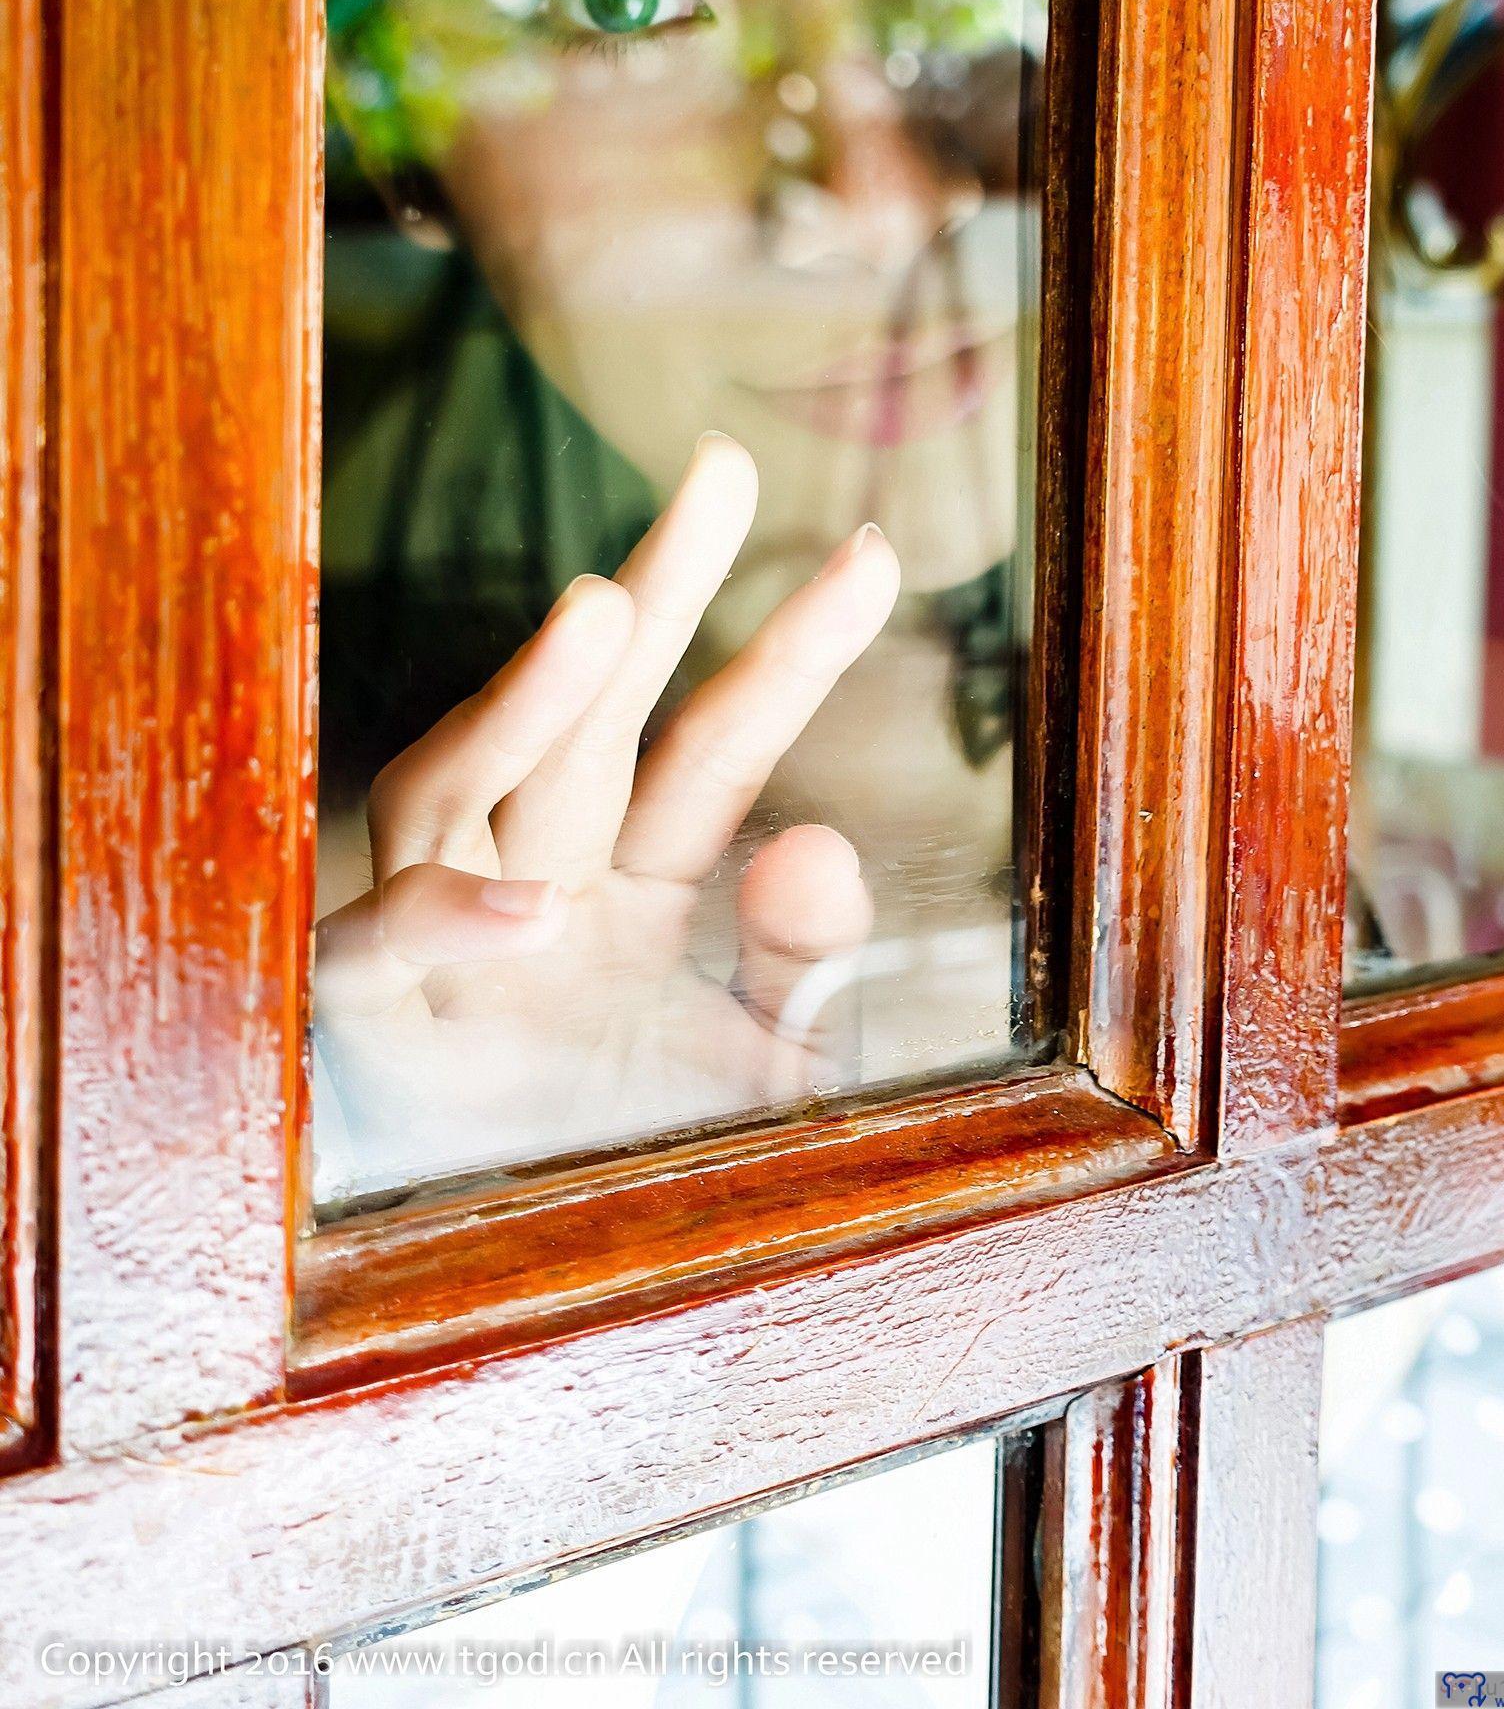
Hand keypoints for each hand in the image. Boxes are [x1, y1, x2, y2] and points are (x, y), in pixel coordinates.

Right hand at [314, 434, 900, 1185]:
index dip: (788, 651)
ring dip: (529, 697)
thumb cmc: (612, 1152)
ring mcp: (447, 936)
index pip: (713, 746)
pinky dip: (449, 917)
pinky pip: (386, 946)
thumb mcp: (753, 1064)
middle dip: (654, 588)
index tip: (873, 551)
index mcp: (628, 881)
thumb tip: (820, 839)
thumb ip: (800, 961)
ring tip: (601, 609)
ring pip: (464, 778)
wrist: (482, 1288)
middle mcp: (533, 875)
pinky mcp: (378, 1020)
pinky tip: (529, 904)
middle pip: (589, 715)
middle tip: (721, 466)